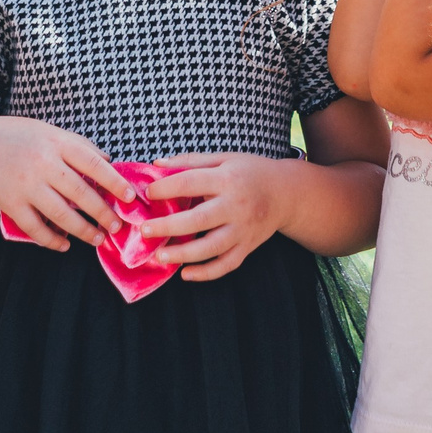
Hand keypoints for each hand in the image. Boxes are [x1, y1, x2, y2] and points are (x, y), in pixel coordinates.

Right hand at [0, 117, 136, 249]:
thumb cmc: (20, 137)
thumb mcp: (51, 132)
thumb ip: (80, 146)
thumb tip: (109, 162)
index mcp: (56, 143)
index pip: (92, 163)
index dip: (113, 181)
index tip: (129, 197)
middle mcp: (42, 164)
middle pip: (80, 193)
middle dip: (102, 212)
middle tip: (118, 225)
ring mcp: (26, 185)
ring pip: (61, 214)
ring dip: (83, 230)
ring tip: (98, 238)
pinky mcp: (10, 204)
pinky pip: (35, 228)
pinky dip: (52, 240)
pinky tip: (65, 244)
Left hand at [138, 153, 289, 280]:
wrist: (287, 192)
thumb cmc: (250, 171)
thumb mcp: (224, 158)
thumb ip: (191, 161)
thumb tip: (157, 164)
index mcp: (227, 179)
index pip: (190, 182)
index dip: (165, 188)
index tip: (148, 193)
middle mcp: (236, 205)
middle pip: (198, 220)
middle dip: (168, 226)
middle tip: (144, 230)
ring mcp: (243, 229)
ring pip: (212, 247)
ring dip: (184, 254)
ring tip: (160, 255)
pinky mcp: (248, 246)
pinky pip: (226, 264)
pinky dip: (206, 273)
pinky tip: (185, 274)